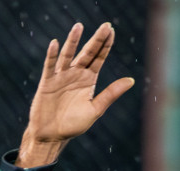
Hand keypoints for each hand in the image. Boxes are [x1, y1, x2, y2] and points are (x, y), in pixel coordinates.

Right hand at [17, 22, 134, 166]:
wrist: (52, 136)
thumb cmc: (74, 124)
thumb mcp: (96, 109)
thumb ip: (111, 93)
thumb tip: (131, 80)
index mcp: (89, 80)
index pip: (99, 58)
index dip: (105, 45)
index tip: (112, 31)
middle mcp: (75, 74)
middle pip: (87, 53)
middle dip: (96, 40)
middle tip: (106, 26)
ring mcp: (61, 76)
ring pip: (68, 55)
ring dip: (73, 41)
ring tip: (79, 26)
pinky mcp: (47, 82)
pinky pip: (50, 66)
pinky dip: (52, 55)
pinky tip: (55, 43)